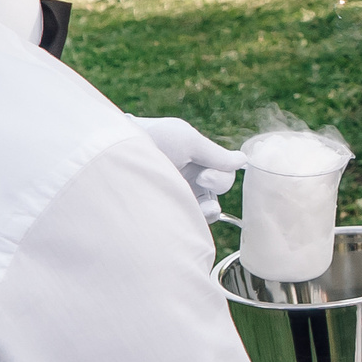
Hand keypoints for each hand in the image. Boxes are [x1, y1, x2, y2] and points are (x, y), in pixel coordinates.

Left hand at [131, 116, 247, 216]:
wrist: (116, 153)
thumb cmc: (151, 139)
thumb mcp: (187, 140)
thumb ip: (216, 154)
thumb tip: (244, 159)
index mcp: (196, 159)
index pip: (224, 172)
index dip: (221, 175)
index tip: (204, 174)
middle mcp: (190, 177)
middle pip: (220, 189)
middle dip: (217, 184)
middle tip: (201, 179)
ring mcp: (178, 195)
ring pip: (209, 209)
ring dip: (210, 209)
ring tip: (202, 209)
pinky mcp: (168, 212)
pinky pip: (191, 222)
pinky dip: (196, 221)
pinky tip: (187, 217)